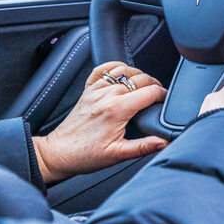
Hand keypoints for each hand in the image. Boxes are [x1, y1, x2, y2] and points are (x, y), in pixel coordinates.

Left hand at [32, 62, 168, 182]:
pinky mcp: (88, 89)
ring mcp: (96, 90)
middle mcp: (106, 95)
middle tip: (158, 98)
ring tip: (144, 87)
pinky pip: (104, 69)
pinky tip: (122, 76)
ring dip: (138, 75)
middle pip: (141, 78)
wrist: (59, 153)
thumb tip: (164, 142)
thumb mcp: (118, 155)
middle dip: (154, 85)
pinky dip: (116, 68)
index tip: (165, 102)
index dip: (163, 95)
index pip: (150, 91)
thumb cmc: (85, 155)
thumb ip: (144, 147)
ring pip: (125, 70)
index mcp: (116, 109)